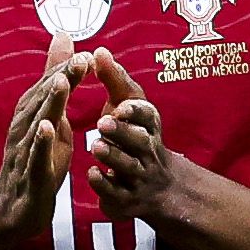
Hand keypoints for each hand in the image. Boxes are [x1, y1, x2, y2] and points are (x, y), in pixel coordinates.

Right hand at [0, 47, 83, 237]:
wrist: (15, 207)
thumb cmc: (36, 159)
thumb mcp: (51, 119)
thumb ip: (57, 84)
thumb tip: (64, 43)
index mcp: (32, 114)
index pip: (49, 87)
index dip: (67, 68)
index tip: (88, 52)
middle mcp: (25, 128)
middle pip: (43, 98)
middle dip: (62, 77)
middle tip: (81, 59)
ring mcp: (26, 151)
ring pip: (38, 122)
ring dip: (50, 102)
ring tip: (64, 82)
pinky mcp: (30, 174)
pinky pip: (35, 156)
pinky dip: (41, 141)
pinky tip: (48, 128)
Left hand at [81, 49, 173, 222]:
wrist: (157, 188)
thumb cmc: (135, 136)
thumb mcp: (128, 107)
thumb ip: (113, 80)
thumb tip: (98, 50)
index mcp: (148, 126)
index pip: (147, 116)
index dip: (135, 111)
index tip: (120, 105)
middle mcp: (148, 151)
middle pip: (140, 141)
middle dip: (123, 132)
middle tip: (103, 122)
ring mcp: (139, 177)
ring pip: (128, 166)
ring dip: (113, 156)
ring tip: (95, 146)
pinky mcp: (127, 199)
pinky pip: (117, 193)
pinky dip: (105, 184)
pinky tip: (92, 174)